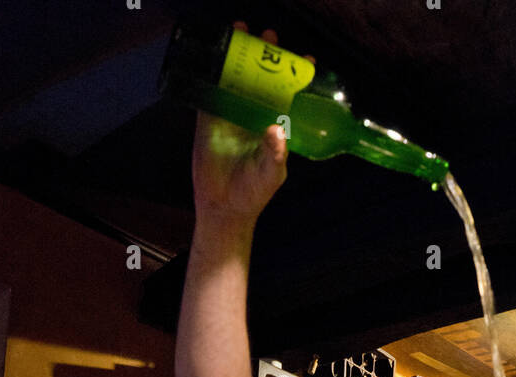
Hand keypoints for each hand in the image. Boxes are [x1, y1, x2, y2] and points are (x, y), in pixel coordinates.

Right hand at [191, 22, 310, 228]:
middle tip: (269, 36)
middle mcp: (256, 113)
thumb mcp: (272, 172)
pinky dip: (211, 70)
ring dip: (239, 54)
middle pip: (263, 76)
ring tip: (242, 30)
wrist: (223, 206)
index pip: (290, 92)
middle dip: (267, 55)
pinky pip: (211, 88)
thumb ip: (276, 153)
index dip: (297, 74)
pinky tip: (214, 51)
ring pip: (237, 76)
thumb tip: (277, 129)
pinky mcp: (210, 117)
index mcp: (277, 123)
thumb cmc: (254, 191)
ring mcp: (232, 113)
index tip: (305, 58)